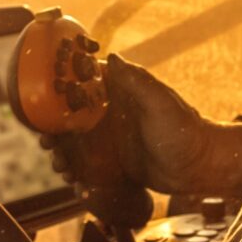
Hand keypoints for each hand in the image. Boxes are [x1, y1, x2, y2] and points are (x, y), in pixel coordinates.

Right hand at [50, 56, 221, 197]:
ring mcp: (109, 141)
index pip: (81, 85)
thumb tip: (112, 55)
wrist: (200, 167)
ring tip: (61, 166)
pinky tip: (77, 185)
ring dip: (61, 154)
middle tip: (47, 141)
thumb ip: (137, 81)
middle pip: (68, 118)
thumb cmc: (184, 130)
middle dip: (52, 129)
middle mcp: (110, 115)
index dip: (58, 91)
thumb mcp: (160, 103)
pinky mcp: (113, 165)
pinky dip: (77, 176)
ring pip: (73, 146)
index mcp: (119, 94)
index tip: (42, 100)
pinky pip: (86, 168)